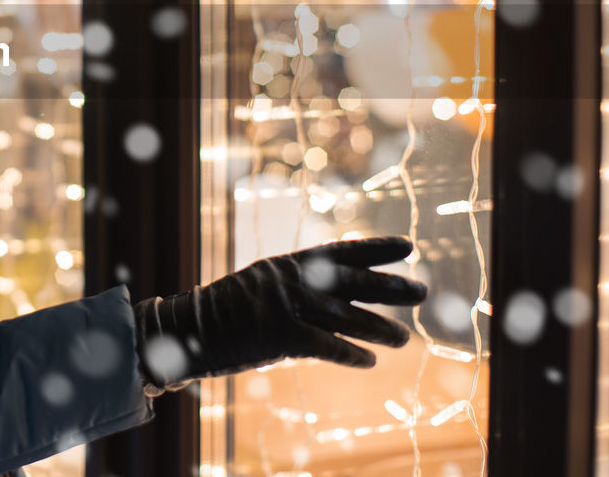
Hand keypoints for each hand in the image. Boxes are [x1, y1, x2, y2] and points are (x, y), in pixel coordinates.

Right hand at [133, 236, 426, 389]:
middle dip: (389, 286)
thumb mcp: (259, 287)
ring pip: (345, 316)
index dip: (375, 249)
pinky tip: (369, 361)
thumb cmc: (224, 312)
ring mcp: (284, 306)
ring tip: (404, 339)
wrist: (187, 329)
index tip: (407, 247)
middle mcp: (289, 280)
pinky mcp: (279, 335)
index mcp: (285, 264)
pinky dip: (350, 354)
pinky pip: (326, 346)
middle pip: (351, 281)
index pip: (339, 251)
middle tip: (422, 291)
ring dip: (378, 328)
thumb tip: (332, 296)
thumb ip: (293, 288)